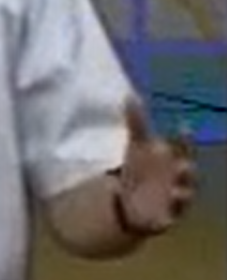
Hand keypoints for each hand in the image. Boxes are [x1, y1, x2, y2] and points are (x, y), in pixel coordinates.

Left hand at [116, 96, 195, 235]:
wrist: (132, 200)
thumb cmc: (140, 169)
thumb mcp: (136, 146)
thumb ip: (136, 123)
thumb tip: (129, 96)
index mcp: (171, 158)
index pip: (182, 147)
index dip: (185, 138)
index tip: (184, 126)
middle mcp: (177, 177)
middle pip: (187, 172)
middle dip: (186, 168)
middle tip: (183, 163)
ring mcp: (174, 198)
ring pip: (184, 196)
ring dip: (182, 193)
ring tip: (176, 191)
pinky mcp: (166, 217)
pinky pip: (171, 219)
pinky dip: (168, 217)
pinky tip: (163, 217)